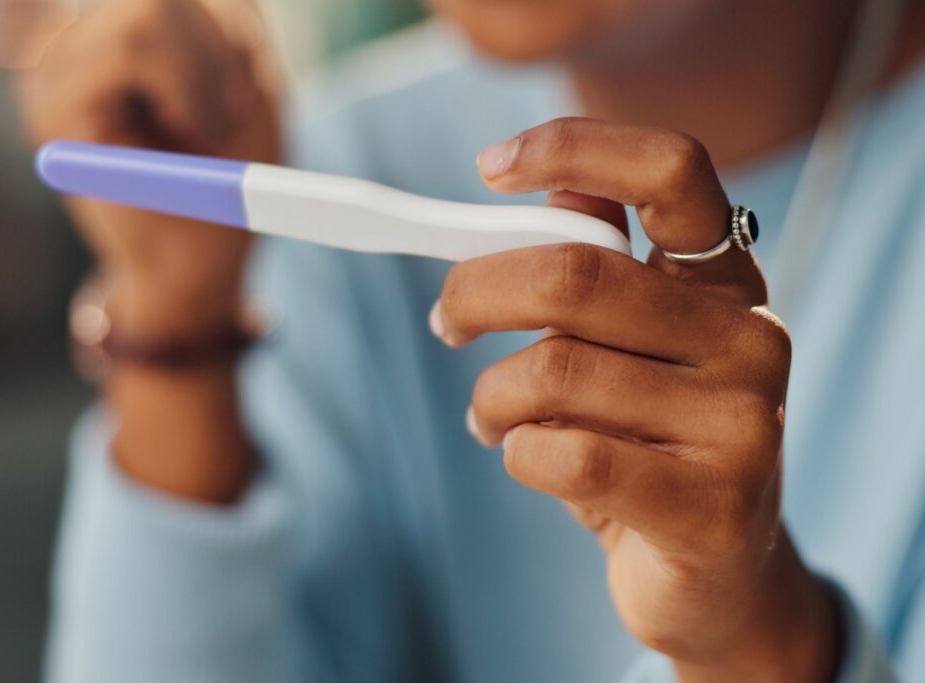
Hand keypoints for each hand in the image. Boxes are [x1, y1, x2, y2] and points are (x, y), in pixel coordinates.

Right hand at [18, 0, 280, 336]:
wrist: (197, 263)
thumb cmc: (230, 182)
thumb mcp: (253, 93)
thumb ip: (232, 30)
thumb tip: (226, 2)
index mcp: (131, 30)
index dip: (229, 33)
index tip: (245, 93)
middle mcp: (90, 39)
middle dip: (217, 51)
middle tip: (230, 114)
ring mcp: (63, 67)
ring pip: (143, 13)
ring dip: (201, 76)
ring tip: (206, 131)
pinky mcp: (52, 106)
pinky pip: (122, 52)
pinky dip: (178, 89)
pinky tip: (181, 132)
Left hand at [432, 119, 837, 680]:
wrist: (715, 572)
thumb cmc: (647, 442)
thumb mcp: (627, 345)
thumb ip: (595, 266)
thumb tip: (551, 186)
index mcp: (725, 281)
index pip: (670, 172)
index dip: (574, 148)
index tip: (490, 167)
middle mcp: (748, 338)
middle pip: (577, 272)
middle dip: (476, 293)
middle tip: (446, 322)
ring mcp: (741, 424)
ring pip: (553, 372)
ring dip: (491, 398)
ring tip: (491, 418)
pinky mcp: (712, 507)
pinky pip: (564, 454)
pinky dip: (518, 453)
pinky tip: (527, 460)